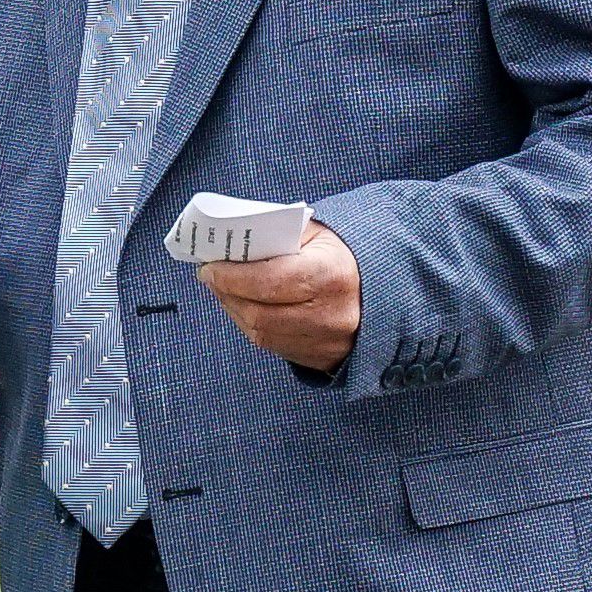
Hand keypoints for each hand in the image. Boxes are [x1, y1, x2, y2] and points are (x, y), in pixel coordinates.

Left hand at [195, 222, 361, 374]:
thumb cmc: (342, 255)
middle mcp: (331, 314)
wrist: (382, 289)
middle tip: (211, 277)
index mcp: (330, 275)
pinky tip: (245, 308)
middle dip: (226, 294)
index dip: (231, 277)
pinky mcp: (323, 358)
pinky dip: (252, 326)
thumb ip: (275, 235)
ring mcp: (328, 342)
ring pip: (263, 334)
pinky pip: (274, 346)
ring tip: (224, 291)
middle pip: (259, 313)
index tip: (209, 268)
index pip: (268, 281)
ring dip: (235, 311)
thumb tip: (230, 242)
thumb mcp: (315, 233)